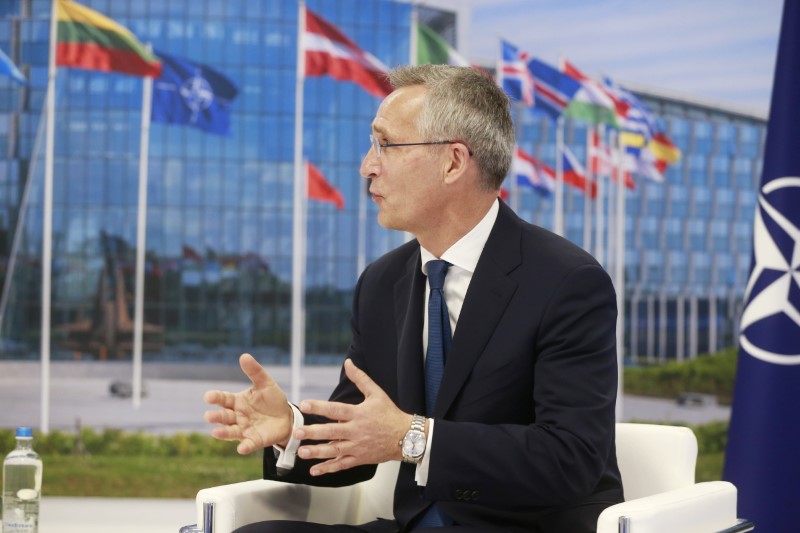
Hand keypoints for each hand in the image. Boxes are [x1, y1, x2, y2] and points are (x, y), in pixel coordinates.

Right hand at [203, 353, 292, 454]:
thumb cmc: (272, 399)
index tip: (208, 397)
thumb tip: (244, 356)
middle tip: (208, 416)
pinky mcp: (255, 440)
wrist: (287, 417)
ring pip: (231, 432)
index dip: (216, 398)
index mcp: (237, 401)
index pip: (223, 399)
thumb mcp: (266, 383)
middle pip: (224, 417)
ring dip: (223, 433)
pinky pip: (248, 444)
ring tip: (215, 432)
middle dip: (216, 417)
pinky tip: (241, 449)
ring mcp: (245, 429)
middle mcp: (237, 416)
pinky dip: (244, 447)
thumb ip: (255, 372)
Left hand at [294, 358, 410, 475]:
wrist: (406, 436)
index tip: (304, 405)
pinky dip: (328, 468)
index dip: (319, 407)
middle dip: (313, 433)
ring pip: (334, 450)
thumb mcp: (377, 393)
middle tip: (297, 432)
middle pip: (332, 432)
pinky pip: (342, 464)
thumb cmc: (390, 414)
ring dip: (317, 452)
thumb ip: (360, 378)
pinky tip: (314, 470)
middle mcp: (356, 431)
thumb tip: (348, 363)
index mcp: (359, 414)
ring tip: (301, 452)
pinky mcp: (359, 458)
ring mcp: (357, 446)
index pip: (336, 410)